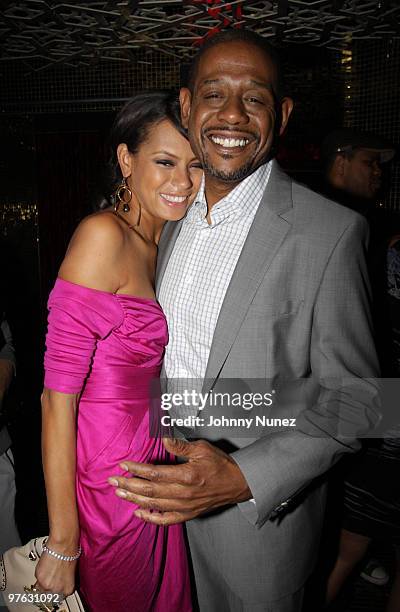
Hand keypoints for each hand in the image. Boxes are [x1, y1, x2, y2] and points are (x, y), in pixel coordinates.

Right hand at [35, 546, 76, 597]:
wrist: (62, 545)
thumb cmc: (70, 554)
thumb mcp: (72, 571)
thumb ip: (65, 581)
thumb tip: (61, 581)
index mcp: (68, 589)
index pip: (61, 595)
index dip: (58, 587)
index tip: (57, 583)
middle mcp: (57, 590)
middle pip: (50, 593)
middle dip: (50, 585)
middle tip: (52, 575)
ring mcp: (47, 585)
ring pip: (41, 588)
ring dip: (44, 581)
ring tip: (49, 571)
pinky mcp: (39, 578)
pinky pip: (37, 580)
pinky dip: (39, 575)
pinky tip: (46, 566)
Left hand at [108, 437, 251, 524]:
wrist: (237, 484)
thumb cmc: (220, 464)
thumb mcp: (202, 449)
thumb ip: (181, 447)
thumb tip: (164, 440)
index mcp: (187, 475)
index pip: (155, 473)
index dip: (137, 469)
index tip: (123, 465)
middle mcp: (183, 493)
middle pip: (150, 490)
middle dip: (128, 485)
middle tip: (112, 481)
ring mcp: (185, 506)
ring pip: (154, 504)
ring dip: (134, 499)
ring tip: (119, 493)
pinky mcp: (187, 514)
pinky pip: (165, 519)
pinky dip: (150, 518)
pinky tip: (138, 512)